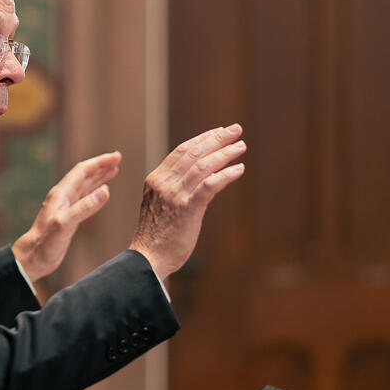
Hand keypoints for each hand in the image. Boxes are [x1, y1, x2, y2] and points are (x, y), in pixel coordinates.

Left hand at [12, 152, 121, 281]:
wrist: (32, 258)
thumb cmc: (45, 243)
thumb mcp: (65, 224)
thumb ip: (85, 208)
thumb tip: (105, 191)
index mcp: (61, 194)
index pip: (83, 171)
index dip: (100, 162)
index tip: (116, 157)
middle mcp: (63, 197)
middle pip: (85, 175)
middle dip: (102, 166)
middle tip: (118, 159)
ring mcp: (66, 206)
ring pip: (85, 185)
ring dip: (100, 177)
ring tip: (114, 170)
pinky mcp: (68, 216)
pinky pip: (85, 198)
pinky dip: (95, 191)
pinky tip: (103, 192)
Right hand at [128, 125, 246, 280]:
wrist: (148, 259)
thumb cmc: (157, 236)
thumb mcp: (160, 205)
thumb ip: (174, 189)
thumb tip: (199, 178)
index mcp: (156, 179)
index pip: (181, 150)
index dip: (202, 138)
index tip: (219, 131)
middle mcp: (164, 183)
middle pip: (194, 152)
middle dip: (217, 138)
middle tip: (235, 130)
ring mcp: (175, 195)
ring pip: (203, 165)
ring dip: (225, 153)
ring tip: (241, 147)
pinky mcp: (187, 208)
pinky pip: (210, 185)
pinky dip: (226, 174)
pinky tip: (239, 169)